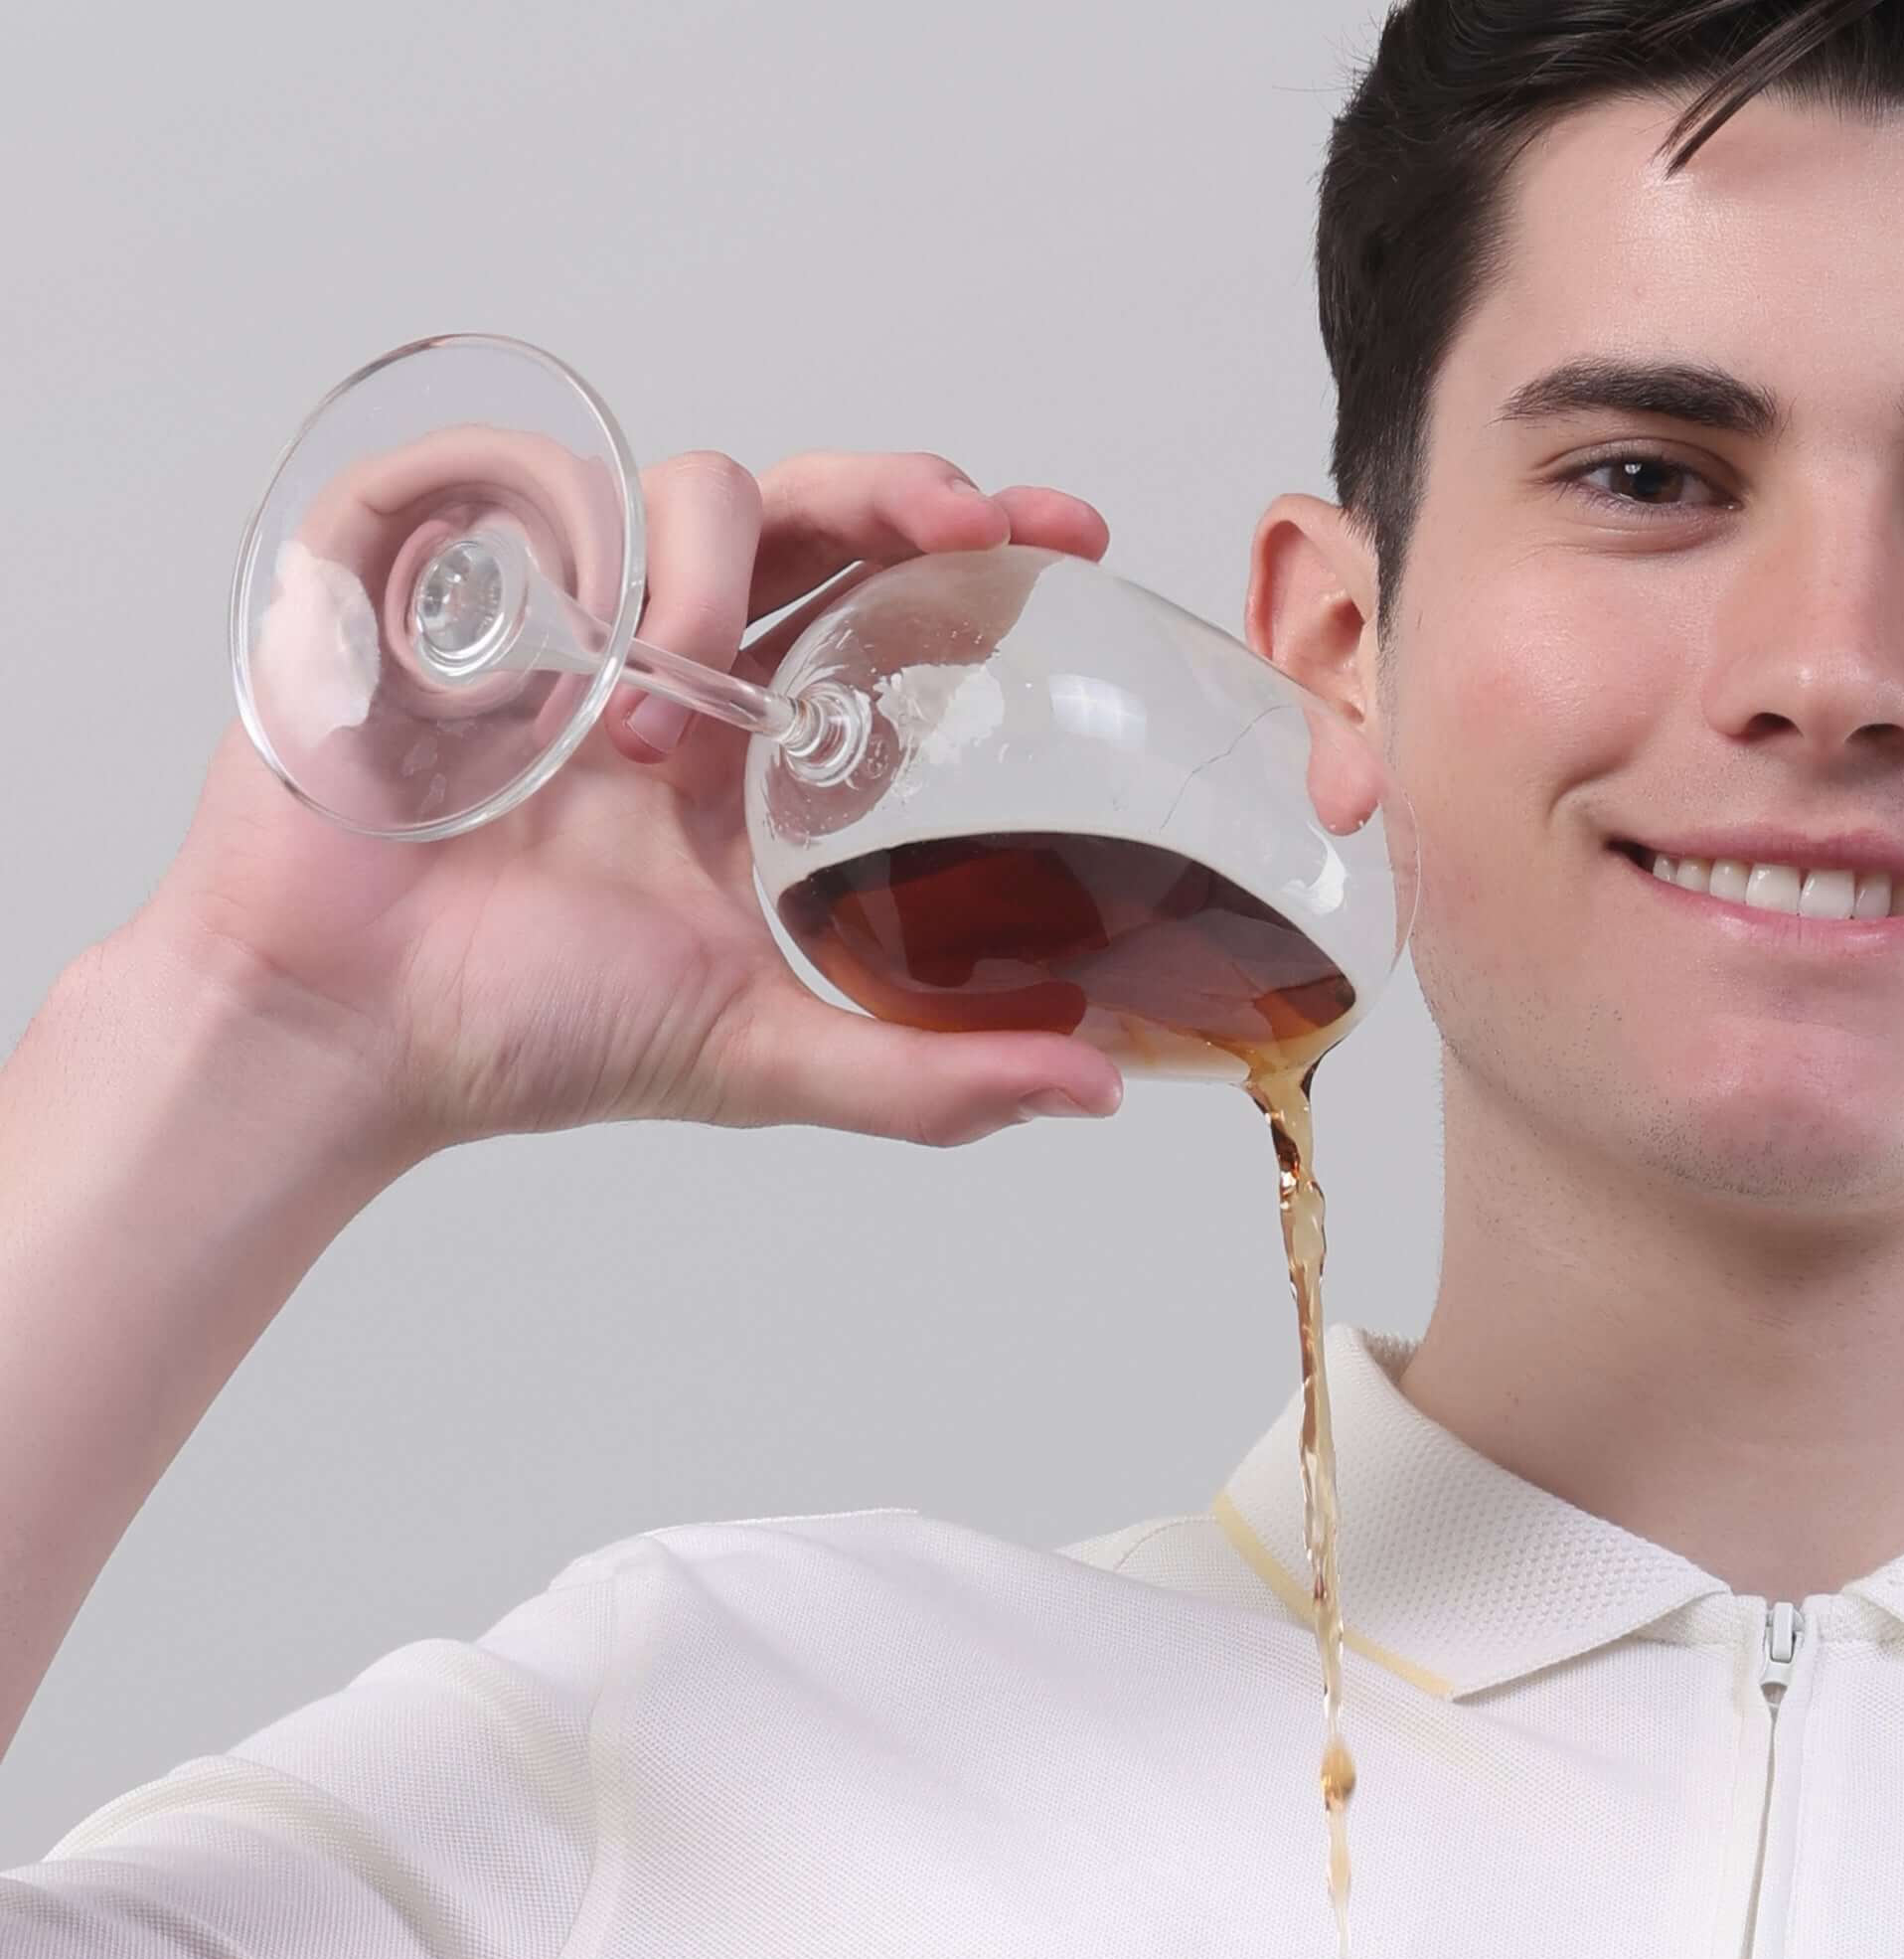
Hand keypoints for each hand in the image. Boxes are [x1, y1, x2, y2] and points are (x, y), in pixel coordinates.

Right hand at [136, 449, 1125, 1168]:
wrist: (351, 1032)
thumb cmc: (538, 1034)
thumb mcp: (761, 1056)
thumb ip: (928, 1076)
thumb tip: (1097, 1086)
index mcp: (758, 749)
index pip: (888, 605)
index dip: (975, 554)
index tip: (1073, 543)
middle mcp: (676, 662)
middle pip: (809, 510)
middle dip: (895, 490)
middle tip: (962, 531)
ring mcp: (560, 609)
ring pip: (676, 489)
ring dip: (694, 585)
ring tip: (656, 739)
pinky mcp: (432, 573)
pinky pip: (502, 472)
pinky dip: (544, 524)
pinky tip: (557, 636)